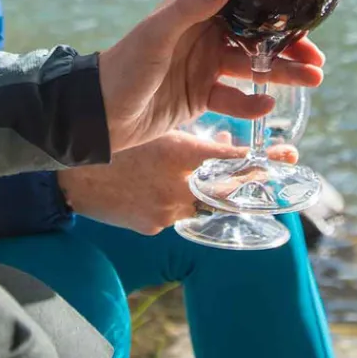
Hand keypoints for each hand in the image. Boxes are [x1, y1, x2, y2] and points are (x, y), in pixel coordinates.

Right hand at [58, 130, 297, 233]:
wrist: (69, 175)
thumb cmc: (114, 142)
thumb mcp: (155, 131)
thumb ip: (190, 139)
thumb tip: (223, 140)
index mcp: (179, 157)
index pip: (233, 162)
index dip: (262, 160)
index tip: (287, 155)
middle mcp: (178, 188)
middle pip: (229, 193)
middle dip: (255, 184)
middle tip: (279, 174)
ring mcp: (165, 212)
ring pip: (205, 205)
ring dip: (217, 194)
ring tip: (226, 180)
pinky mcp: (151, 226)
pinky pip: (178, 215)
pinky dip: (184, 201)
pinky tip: (177, 189)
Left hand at [97, 0, 323, 153]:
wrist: (98, 115)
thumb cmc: (124, 66)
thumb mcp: (157, 34)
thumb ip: (190, 8)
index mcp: (192, 5)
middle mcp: (203, 30)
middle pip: (256, 26)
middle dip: (288, 35)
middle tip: (316, 49)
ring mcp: (204, 63)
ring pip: (253, 63)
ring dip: (283, 70)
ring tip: (314, 78)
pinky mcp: (202, 94)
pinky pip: (236, 97)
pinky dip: (253, 102)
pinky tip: (268, 105)